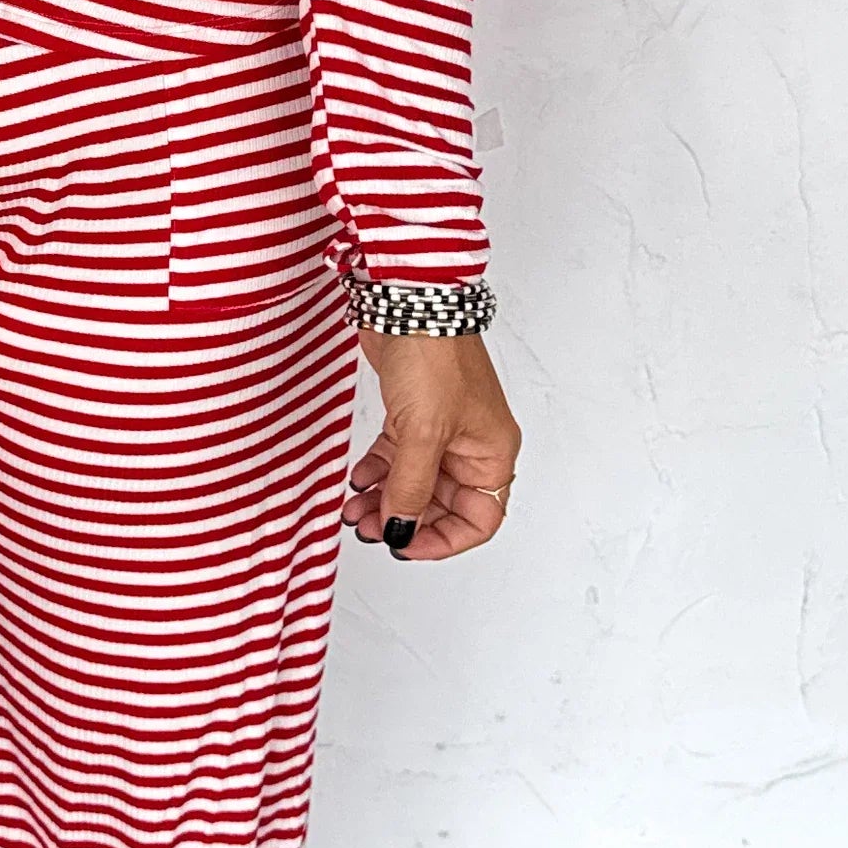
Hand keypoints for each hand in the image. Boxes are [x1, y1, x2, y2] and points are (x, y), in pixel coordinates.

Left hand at [342, 331, 518, 559]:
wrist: (407, 302)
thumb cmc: (434, 356)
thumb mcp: (422, 435)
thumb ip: (410, 488)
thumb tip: (400, 529)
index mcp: (492, 453)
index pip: (480, 519)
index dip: (443, 540)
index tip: (404, 545)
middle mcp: (471, 445)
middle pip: (442, 505)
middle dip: (405, 521)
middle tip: (369, 528)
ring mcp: (441, 430)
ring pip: (415, 483)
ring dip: (385, 501)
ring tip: (355, 510)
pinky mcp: (412, 415)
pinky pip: (397, 459)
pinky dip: (377, 474)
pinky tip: (356, 481)